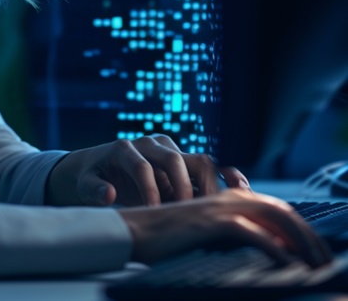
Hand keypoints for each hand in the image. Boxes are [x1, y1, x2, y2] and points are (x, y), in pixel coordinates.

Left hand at [45, 134, 248, 206]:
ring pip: (198, 161)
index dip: (149, 190)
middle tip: (187, 215)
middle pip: (174, 160)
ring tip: (218, 209)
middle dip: (182, 189)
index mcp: (126, 148)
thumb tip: (109, 195)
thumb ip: (95, 189)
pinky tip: (241, 190)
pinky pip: (210, 167)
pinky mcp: (184, 163)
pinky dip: (226, 176)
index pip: (142, 167)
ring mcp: (170, 151)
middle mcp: (151, 145)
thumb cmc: (94, 177)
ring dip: (210, 185)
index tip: (154, 213)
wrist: (101, 166)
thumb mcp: (86, 184)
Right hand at [120, 188, 332, 266]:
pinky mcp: (209, 220)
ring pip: (272, 216)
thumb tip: (268, 251)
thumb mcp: (205, 230)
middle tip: (324, 260)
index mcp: (227, 195)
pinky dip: (273, 249)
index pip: (275, 207)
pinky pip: (251, 233)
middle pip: (280, 209)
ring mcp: (219, 205)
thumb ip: (232, 231)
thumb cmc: (166, 235)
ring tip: (314, 264)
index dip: (301, 228)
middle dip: (307, 235)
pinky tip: (286, 263)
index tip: (317, 252)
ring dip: (299, 241)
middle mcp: (226, 195)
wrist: (134, 230)